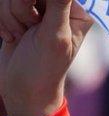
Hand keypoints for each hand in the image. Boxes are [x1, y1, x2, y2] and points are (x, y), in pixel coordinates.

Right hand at [0, 0, 91, 115]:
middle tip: (30, 30)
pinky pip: (3, 4)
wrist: (22, 89)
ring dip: (10, 16)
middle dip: (21, 8)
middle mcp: (59, 8)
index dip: (34, 0)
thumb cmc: (43, 68)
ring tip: (21, 36)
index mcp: (76, 12)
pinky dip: (3, 19)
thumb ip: (59, 5)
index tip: (36, 21)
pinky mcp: (20, 15)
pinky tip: (12, 36)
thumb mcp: (54, 36)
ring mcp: (38, 11)